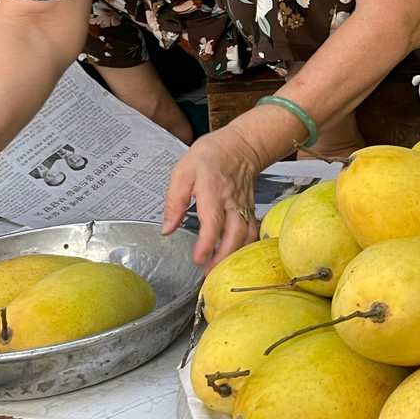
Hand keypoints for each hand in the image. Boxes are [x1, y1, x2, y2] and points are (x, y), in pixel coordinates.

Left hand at [162, 124, 263, 271]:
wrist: (241, 145)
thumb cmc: (211, 155)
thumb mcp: (183, 171)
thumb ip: (174, 201)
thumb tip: (168, 228)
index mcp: (213, 189)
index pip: (213, 221)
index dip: (206, 243)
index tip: (198, 259)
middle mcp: (232, 200)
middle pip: (235, 233)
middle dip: (224, 257)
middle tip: (209, 274)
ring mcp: (244, 206)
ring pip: (247, 235)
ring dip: (236, 255)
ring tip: (220, 270)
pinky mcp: (250, 209)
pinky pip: (252, 231)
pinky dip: (246, 247)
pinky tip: (235, 256)